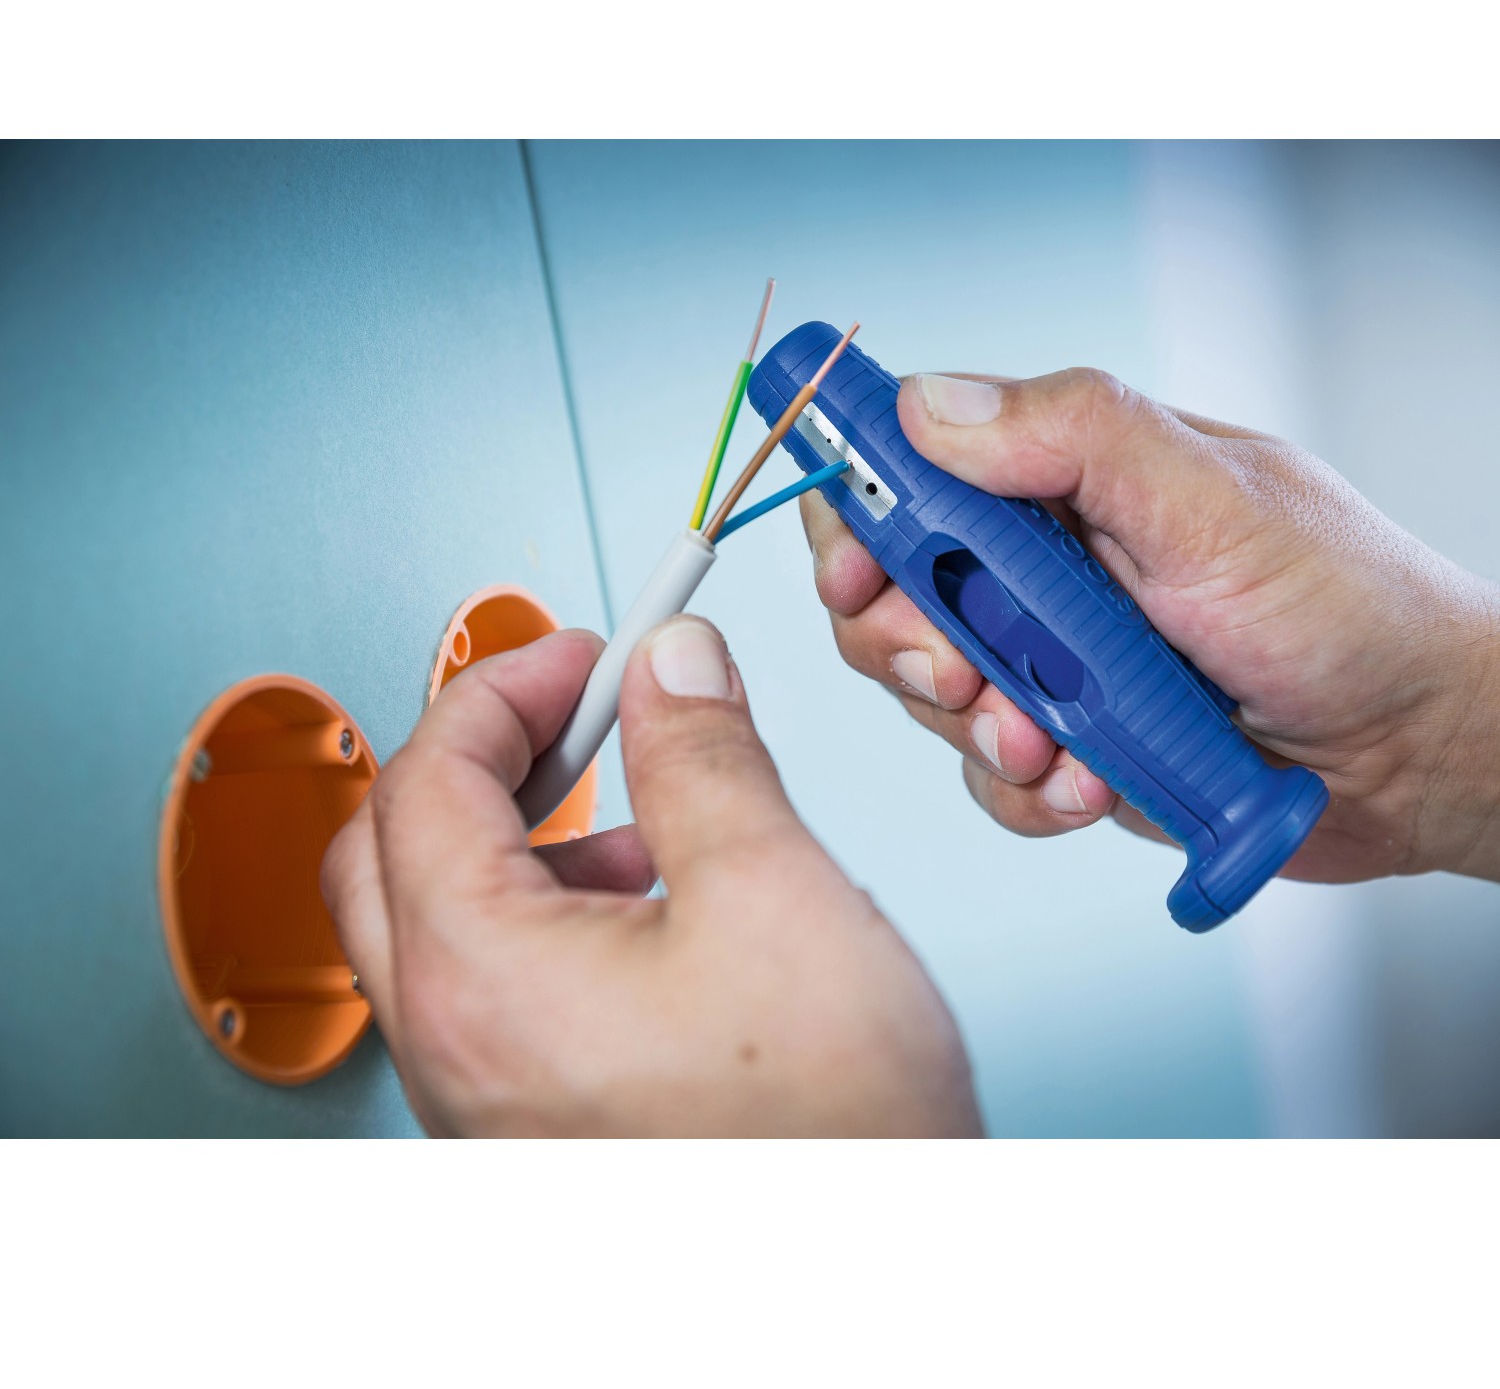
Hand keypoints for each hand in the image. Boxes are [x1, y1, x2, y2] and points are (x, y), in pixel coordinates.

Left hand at [321, 618, 980, 1136]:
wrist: (868, 1291)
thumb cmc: (827, 1147)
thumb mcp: (774, 897)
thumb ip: (703, 757)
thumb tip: (672, 669)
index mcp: (482, 981)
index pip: (427, 777)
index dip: (504, 687)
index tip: (581, 656)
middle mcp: (454, 1052)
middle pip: (394, 847)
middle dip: (486, 755)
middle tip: (570, 711)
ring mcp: (483, 1103)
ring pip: (441, 925)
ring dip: (520, 841)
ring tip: (636, 822)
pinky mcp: (531, 1131)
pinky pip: (492, 995)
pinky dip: (545, 921)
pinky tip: (649, 919)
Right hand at [803, 367, 1499, 885]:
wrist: (1420, 753)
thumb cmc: (1347, 608)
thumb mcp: (1215, 503)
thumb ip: (1078, 438)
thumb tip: (929, 406)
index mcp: (1067, 478)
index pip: (914, 466)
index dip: (858, 510)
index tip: (854, 567)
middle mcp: (1044, 566)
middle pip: (892, 590)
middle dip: (905, 643)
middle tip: (958, 674)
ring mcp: (1052, 660)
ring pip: (931, 691)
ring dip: (977, 727)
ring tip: (1054, 745)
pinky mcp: (1070, 745)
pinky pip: (992, 777)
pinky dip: (1028, 792)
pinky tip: (1091, 787)